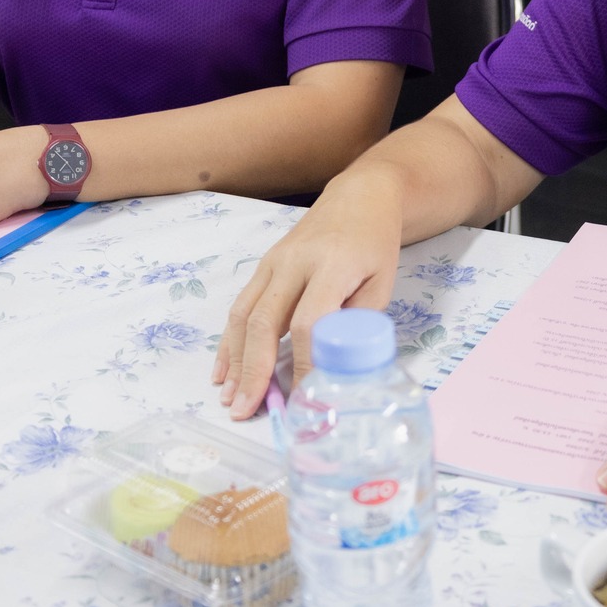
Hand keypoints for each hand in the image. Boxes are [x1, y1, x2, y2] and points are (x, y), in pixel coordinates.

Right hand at [213, 165, 404, 419]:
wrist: (359, 197)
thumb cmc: (375, 244)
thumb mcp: (383, 282)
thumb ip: (359, 321)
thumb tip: (336, 368)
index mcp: (332, 265)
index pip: (310, 321)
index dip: (304, 363)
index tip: (304, 398)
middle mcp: (295, 262)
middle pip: (265, 321)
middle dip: (253, 370)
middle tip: (245, 409)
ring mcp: (273, 262)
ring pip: (244, 315)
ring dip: (234, 360)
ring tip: (229, 398)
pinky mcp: (263, 266)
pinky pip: (240, 306)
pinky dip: (229, 341)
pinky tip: (223, 370)